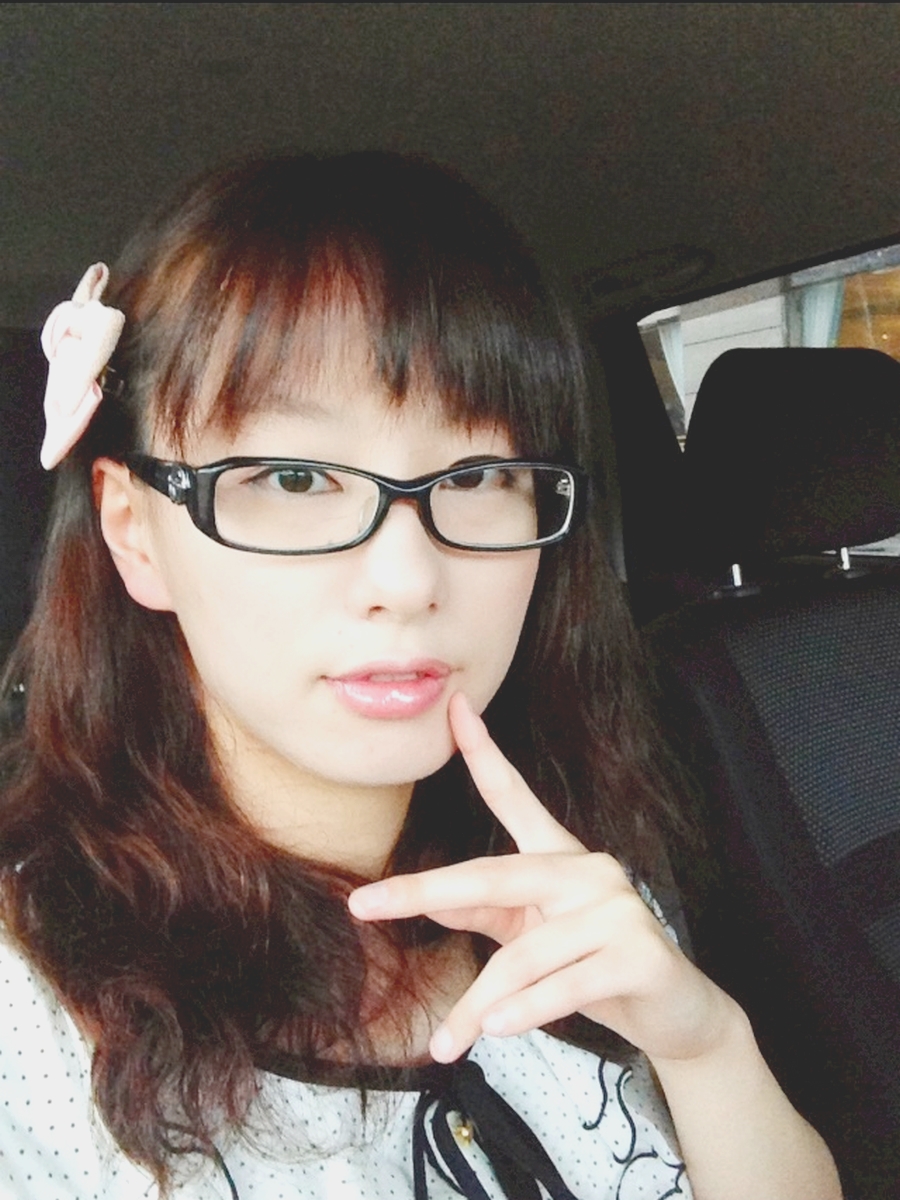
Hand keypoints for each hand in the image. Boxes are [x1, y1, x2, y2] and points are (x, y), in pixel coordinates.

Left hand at [348, 692, 732, 1064]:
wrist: (676, 1012)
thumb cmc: (595, 967)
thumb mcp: (533, 935)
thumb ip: (488, 911)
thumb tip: (427, 899)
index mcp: (561, 856)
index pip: (515, 796)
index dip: (483, 752)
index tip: (455, 708)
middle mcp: (588, 869)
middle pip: (494, 875)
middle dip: (425, 891)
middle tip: (367, 904)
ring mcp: (617, 908)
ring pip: (524, 953)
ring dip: (480, 1003)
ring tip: (450, 1039)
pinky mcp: (638, 953)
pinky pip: (564, 984)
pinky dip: (526, 1010)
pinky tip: (497, 1029)